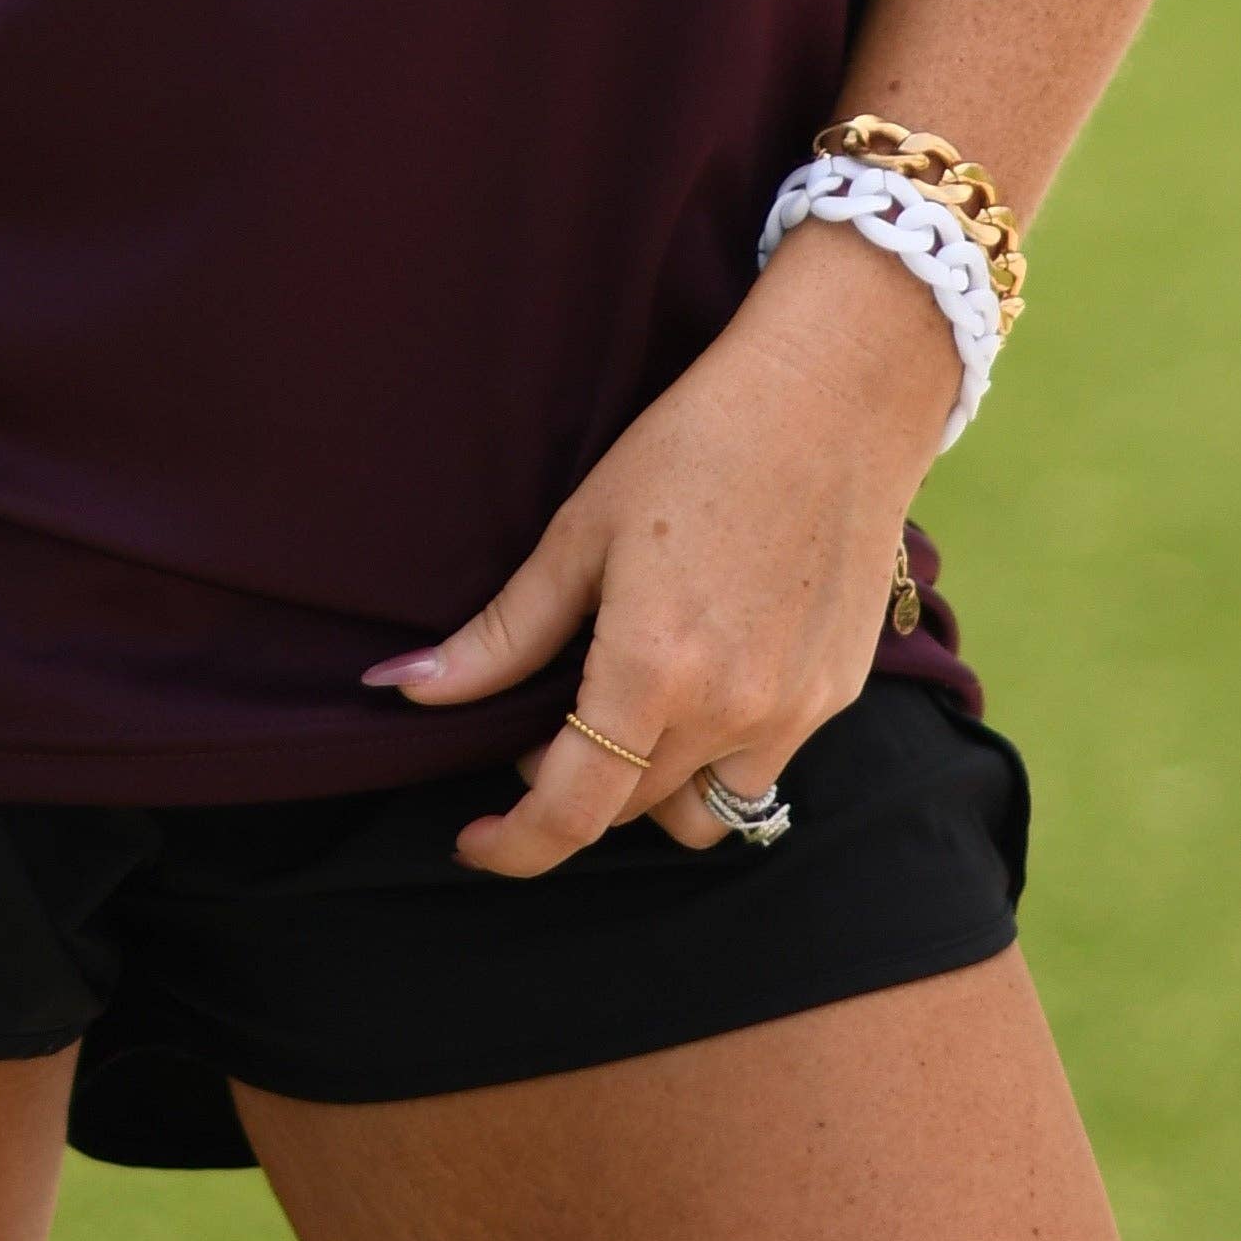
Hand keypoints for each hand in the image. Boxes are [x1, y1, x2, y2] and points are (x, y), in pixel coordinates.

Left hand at [362, 222, 955, 875]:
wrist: (836, 395)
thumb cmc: (697, 444)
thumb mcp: (581, 531)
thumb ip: (501, 634)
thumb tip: (402, 688)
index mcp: (653, 671)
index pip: (572, 813)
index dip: (514, 845)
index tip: (474, 843)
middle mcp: (730, 712)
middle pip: (629, 810)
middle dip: (573, 786)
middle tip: (544, 719)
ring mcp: (794, 713)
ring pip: (704, 812)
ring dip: (653, 787)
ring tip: (629, 708)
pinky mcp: (838, 697)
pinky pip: (764, 767)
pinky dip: (719, 752)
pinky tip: (705, 673)